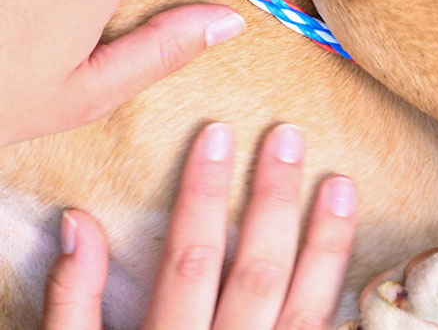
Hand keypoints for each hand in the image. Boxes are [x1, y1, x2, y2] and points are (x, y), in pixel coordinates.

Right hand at [43, 121, 359, 329]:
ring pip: (308, 306)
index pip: (191, 260)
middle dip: (274, 200)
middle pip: (258, 271)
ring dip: (327, 241)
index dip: (204, 195)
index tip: (218, 135)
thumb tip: (80, 225)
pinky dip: (343, 301)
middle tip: (289, 136)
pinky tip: (358, 261)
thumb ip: (75, 304)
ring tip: (342, 182)